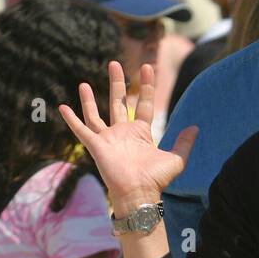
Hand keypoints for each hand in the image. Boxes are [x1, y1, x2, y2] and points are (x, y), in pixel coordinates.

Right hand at [58, 61, 197, 211]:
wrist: (138, 193)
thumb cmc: (155, 180)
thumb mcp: (176, 159)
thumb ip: (184, 143)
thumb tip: (195, 128)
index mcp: (141, 133)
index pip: (144, 105)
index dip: (147, 87)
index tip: (149, 67)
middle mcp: (122, 133)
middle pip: (118, 103)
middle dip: (117, 83)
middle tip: (114, 64)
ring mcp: (108, 139)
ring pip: (96, 115)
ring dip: (89, 99)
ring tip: (84, 82)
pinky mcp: (96, 146)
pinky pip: (81, 130)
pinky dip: (72, 120)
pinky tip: (63, 107)